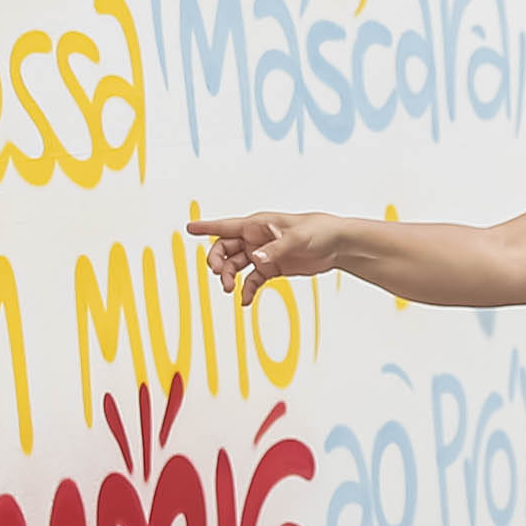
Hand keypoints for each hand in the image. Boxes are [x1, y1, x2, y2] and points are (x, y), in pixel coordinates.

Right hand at [187, 210, 346, 295]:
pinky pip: (252, 280)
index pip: (225, 226)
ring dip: (230, 277)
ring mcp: (262, 254)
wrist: (336, 244)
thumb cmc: (318, 230)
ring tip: (231, 290)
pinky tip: (244, 300)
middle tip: (220, 276)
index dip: (206, 227)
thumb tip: (256, 259)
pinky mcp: (271, 268)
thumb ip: (275, 250)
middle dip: (218, 262)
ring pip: (235, 265)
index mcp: (257, 224)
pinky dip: (246, 289)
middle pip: (224, 249)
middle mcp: (255, 238)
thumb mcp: (296, 238)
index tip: (189, 228)